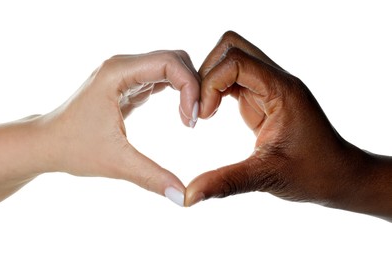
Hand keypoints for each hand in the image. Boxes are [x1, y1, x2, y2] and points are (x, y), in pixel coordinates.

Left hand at [41, 50, 199, 205]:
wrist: (47, 144)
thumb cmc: (73, 148)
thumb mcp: (116, 163)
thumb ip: (152, 177)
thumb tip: (184, 198)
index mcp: (117, 72)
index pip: (169, 62)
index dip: (190, 87)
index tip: (192, 120)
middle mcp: (122, 65)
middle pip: (174, 58)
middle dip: (193, 85)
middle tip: (196, 120)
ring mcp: (125, 73)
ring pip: (170, 66)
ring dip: (187, 88)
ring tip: (189, 120)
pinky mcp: (128, 84)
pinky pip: (162, 78)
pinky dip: (178, 92)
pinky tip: (181, 115)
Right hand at [185, 31, 391, 219]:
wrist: (340, 175)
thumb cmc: (314, 174)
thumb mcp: (267, 178)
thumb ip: (226, 182)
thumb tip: (188, 197)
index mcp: (282, 91)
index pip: (236, 61)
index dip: (210, 83)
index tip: (204, 116)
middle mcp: (276, 81)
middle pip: (232, 47)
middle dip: (207, 73)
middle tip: (200, 108)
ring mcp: (270, 87)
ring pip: (231, 59)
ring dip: (210, 80)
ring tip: (205, 112)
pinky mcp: (263, 97)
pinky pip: (234, 78)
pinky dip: (217, 90)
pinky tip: (212, 114)